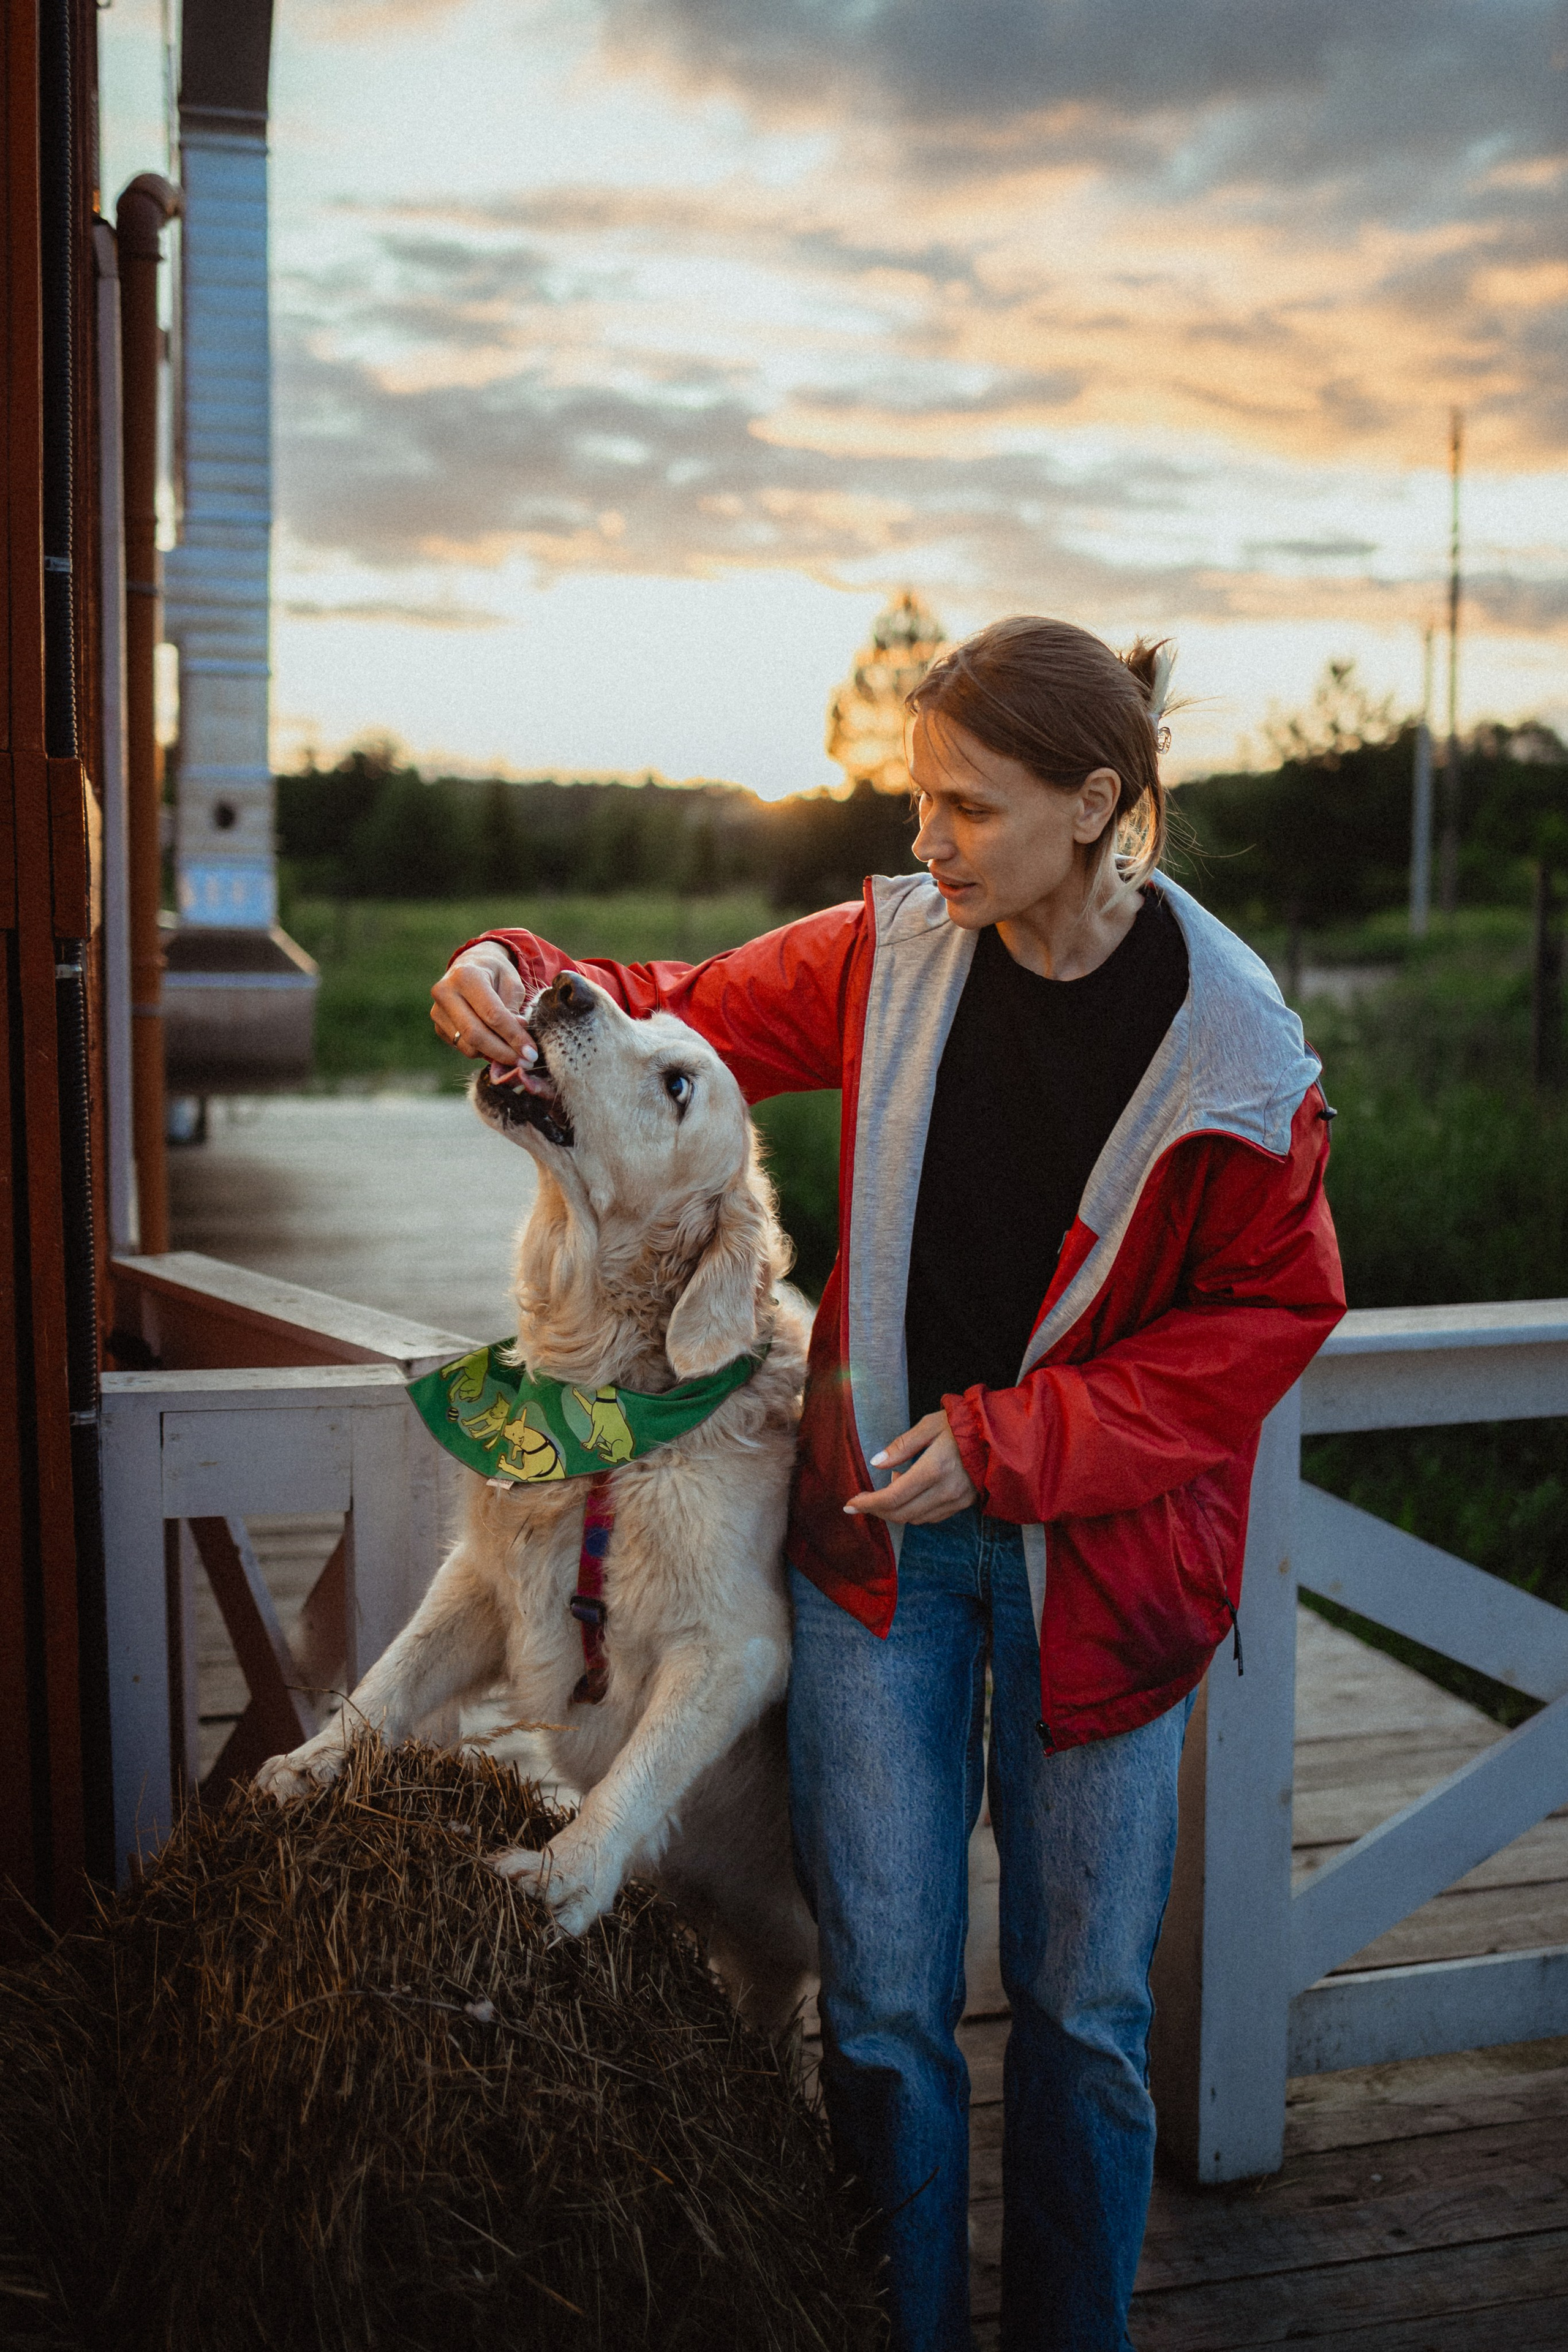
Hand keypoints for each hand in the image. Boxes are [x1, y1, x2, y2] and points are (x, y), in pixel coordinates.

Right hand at [430, 943, 531, 1064]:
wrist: (471, 965)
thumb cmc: (496, 974)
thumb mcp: (512, 983)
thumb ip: (513, 1010)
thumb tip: (516, 1039)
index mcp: (466, 976)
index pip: (492, 1014)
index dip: (513, 1037)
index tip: (531, 1053)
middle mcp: (445, 992)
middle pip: (475, 1034)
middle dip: (503, 1053)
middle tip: (525, 1062)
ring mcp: (437, 1011)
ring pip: (467, 1047)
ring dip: (493, 1055)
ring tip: (513, 1052)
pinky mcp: (438, 1027)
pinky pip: (462, 1048)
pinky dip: (482, 1051)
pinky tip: (495, 1043)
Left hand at [844, 1410, 977, 1525]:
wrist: (999, 1435)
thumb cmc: (962, 1425)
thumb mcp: (928, 1426)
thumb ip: (901, 1446)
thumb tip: (876, 1462)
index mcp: (934, 1469)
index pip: (893, 1497)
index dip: (868, 1504)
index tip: (850, 1504)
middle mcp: (946, 1490)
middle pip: (901, 1514)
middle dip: (877, 1510)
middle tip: (863, 1499)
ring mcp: (957, 1501)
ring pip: (915, 1519)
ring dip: (896, 1509)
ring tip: (894, 1483)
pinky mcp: (964, 1504)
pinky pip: (931, 1517)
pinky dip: (914, 1510)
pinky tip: (912, 1491)